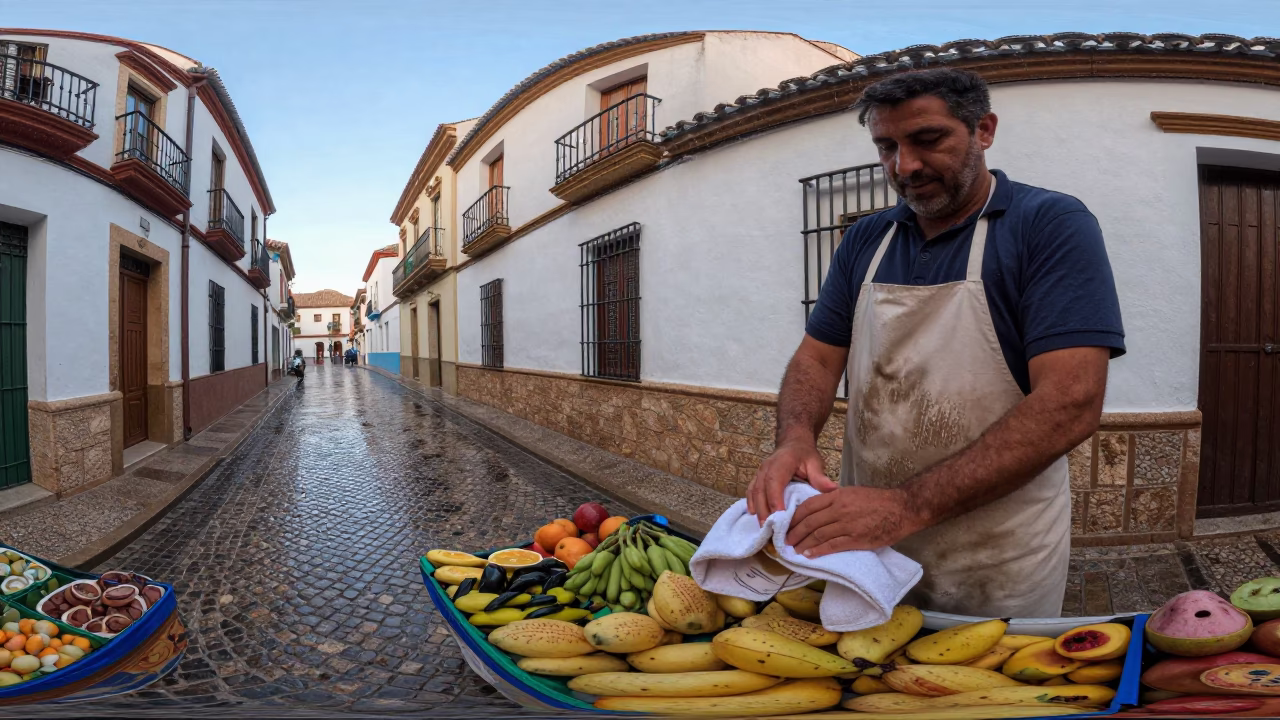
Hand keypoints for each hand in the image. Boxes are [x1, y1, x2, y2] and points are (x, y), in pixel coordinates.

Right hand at [746, 439, 837, 523]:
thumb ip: (820, 477)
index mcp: (781, 463)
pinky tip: (754, 515)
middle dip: (764, 510)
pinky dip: (751, 503)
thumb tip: (832, 489)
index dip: (775, 499)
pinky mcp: (757, 477)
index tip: (779, 515)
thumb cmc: (804, 455)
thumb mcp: (815, 462)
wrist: (793, 444)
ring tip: (763, 527)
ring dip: (758, 509)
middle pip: (761, 490)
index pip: (774, 482)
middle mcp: (766, 467)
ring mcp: (760, 472)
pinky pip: (751, 490)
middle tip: (769, 528)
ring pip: (754, 492)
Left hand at [785, 486, 921, 556]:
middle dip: (795, 532)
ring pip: (818, 535)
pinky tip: (810, 555)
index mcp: (838, 496)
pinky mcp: (856, 539)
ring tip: (795, 549)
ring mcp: (848, 525)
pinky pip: (833, 546)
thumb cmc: (878, 500)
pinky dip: (819, 551)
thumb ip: (835, 499)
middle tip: (786, 540)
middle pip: (810, 522)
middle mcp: (840, 510)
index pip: (809, 506)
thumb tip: (818, 507)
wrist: (901, 509)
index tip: (787, 524)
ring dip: (804, 544)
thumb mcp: (853, 493)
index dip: (795, 517)